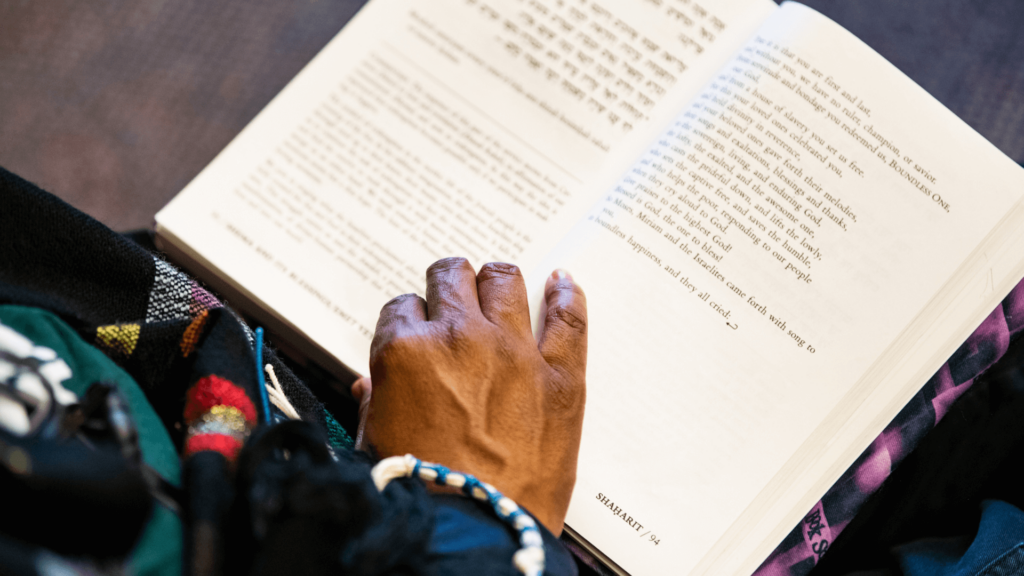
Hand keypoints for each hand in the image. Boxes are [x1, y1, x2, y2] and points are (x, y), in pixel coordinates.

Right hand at [353, 258, 586, 534]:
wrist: (474, 532)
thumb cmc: (423, 495)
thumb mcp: (375, 443)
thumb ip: (374, 401)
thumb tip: (372, 386)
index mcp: (406, 352)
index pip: (403, 307)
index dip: (410, 319)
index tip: (417, 328)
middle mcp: (459, 339)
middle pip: (451, 277)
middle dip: (448, 286)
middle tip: (454, 297)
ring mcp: (514, 352)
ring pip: (504, 281)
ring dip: (497, 281)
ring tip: (499, 286)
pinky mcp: (560, 376)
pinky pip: (568, 317)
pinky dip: (565, 294)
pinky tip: (561, 283)